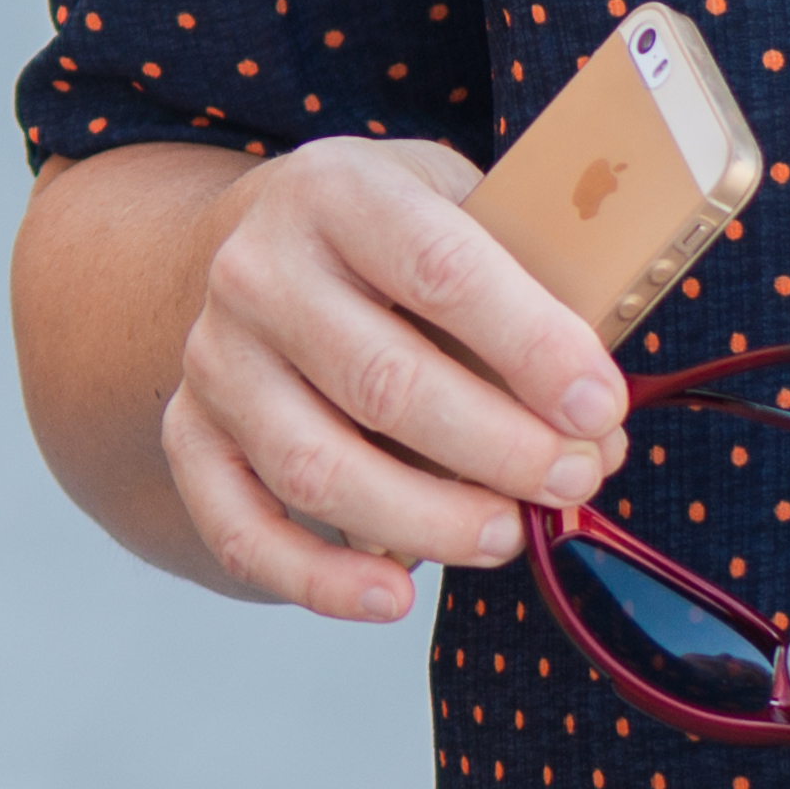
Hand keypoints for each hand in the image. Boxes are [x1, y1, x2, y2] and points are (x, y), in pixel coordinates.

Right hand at [158, 140, 634, 624]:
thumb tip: (594, 421)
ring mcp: (215, 357)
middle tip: (576, 479)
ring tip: (508, 535)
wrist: (267, 245)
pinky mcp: (190, 433)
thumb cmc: (396, 241)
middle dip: (499, 448)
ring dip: (428, 521)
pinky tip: (392, 597)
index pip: (440, 270)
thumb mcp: (465, 210)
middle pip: (383, 382)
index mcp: (339, 191)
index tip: (599, 407)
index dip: (530, 347)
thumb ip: (533, 290)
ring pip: (316, 468)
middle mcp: (258, 270)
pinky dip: (317, 578)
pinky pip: (241, 528)